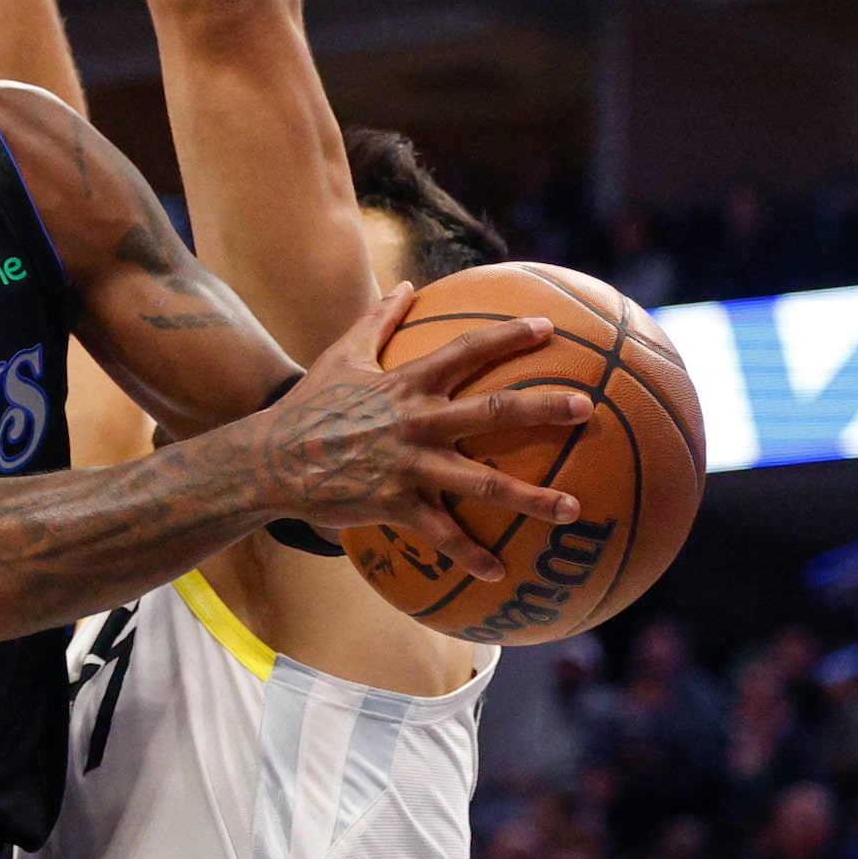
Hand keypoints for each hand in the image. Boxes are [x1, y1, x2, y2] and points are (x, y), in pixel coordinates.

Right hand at [254, 284, 589, 580]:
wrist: (271, 458)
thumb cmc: (310, 405)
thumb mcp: (342, 354)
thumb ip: (378, 319)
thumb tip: (406, 284)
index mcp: (406, 383)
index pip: (466, 350)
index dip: (508, 337)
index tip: (548, 329)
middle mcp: (416, 421)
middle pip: (492, 412)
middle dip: (543, 409)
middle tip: (586, 409)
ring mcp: (408, 465)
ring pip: (482, 482)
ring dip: (532, 498)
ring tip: (574, 510)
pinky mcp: (395, 504)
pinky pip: (442, 535)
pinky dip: (470, 556)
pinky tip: (499, 573)